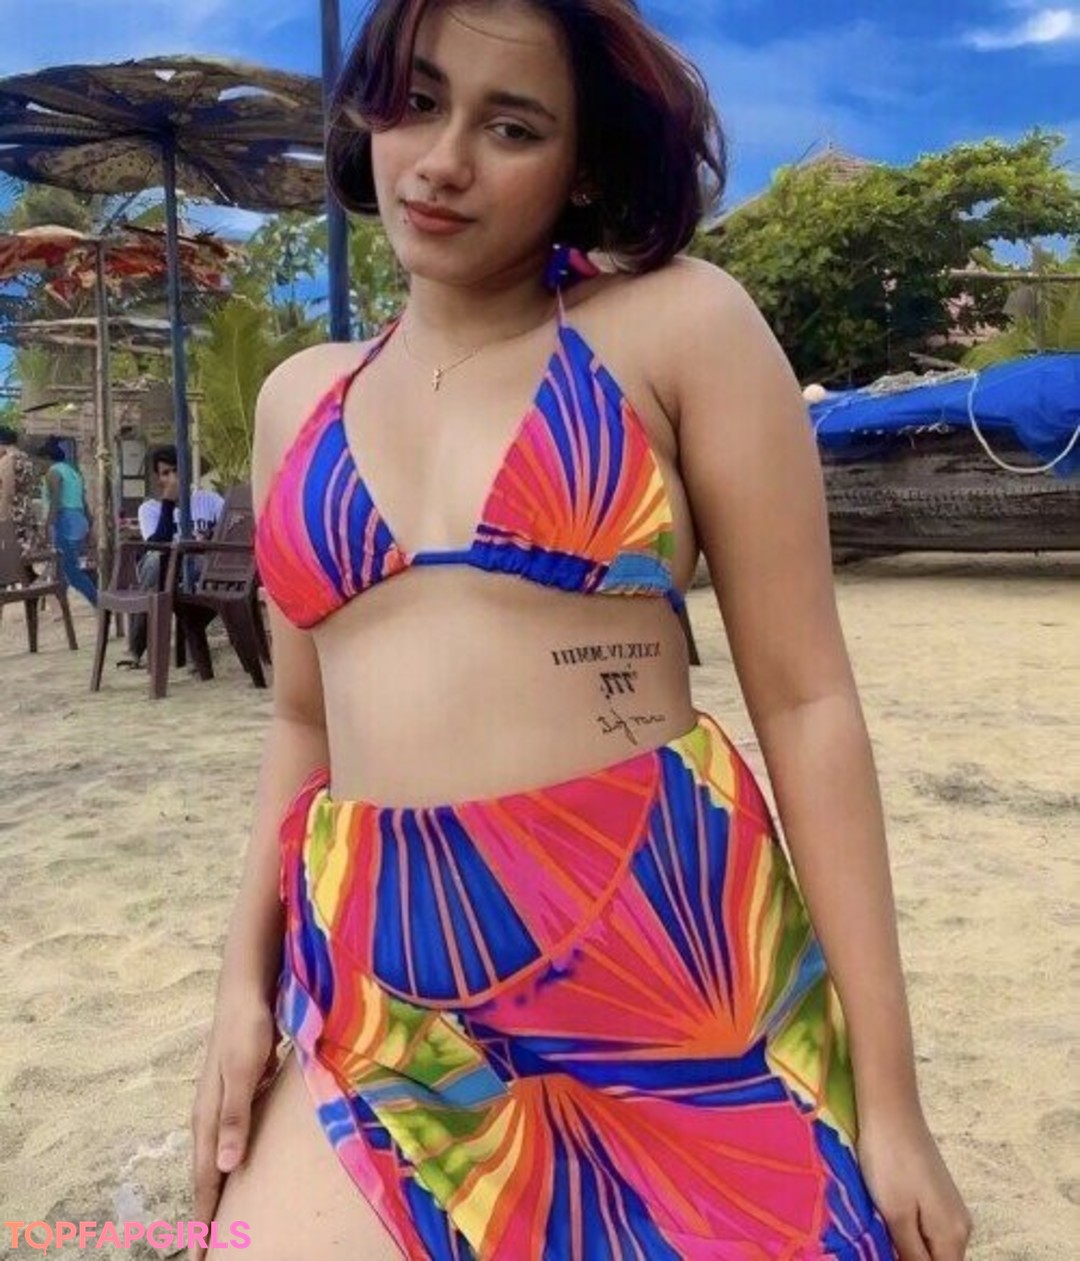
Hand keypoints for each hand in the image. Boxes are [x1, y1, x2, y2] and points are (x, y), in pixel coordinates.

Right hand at [189, 989, 278, 1259]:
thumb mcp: (242, 1070)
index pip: (204, 1178)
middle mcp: (210, 1113)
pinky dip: (234, 1158)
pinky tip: (244, 1165)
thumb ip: (234, 1116)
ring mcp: (224, 1101)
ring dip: (220, 1187)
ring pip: (218, 1154)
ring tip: (225, 1217)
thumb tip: (225, 1166)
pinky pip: (233, 1135)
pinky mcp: (240, 1089)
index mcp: (207, 1115)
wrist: (246, 987)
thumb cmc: (247, 1026)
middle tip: (209, 1249)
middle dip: (207, 1211)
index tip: (201, 1255)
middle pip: (206, 1172)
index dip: (204, 1217)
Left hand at [858, 1104, 971, 1260]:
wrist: (891, 1110)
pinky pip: (927, 1228)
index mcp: (953, 1236)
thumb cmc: (889, 1161)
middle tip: (881, 1239)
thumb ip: (911, 1256)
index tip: (887, 1252)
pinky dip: (909, 1231)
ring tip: (882, 1230)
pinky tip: (887, 1218)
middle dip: (909, 1258)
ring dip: (908, 1248)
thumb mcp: (896, 1216)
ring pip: (931, 1246)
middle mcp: (961, 1226)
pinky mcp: (937, 1194)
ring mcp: (950, 1208)